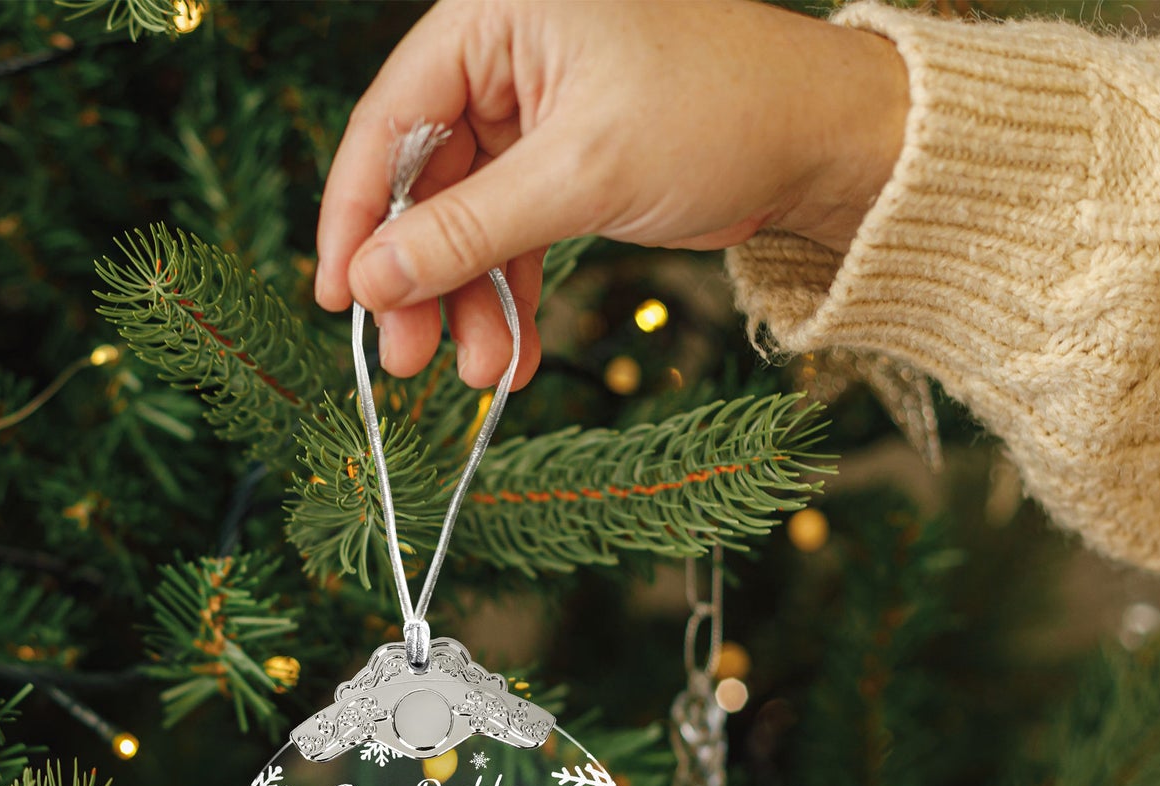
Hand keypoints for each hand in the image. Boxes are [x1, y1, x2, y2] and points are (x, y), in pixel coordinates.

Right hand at [315, 0, 908, 386]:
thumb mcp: (581, 175)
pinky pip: (515, 234)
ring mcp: (533, 112)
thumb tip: (372, 280)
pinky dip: (512, 295)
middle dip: (422, 279)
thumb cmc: (717, 117)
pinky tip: (514, 354)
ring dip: (471, 302)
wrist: (821, 142)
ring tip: (480, 374)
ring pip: (471, 220)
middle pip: (427, 181)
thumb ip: (470, 230)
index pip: (391, 119)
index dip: (358, 218)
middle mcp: (505, 53)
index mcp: (495, 14)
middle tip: (407, 361)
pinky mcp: (564, 161)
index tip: (338, 299)